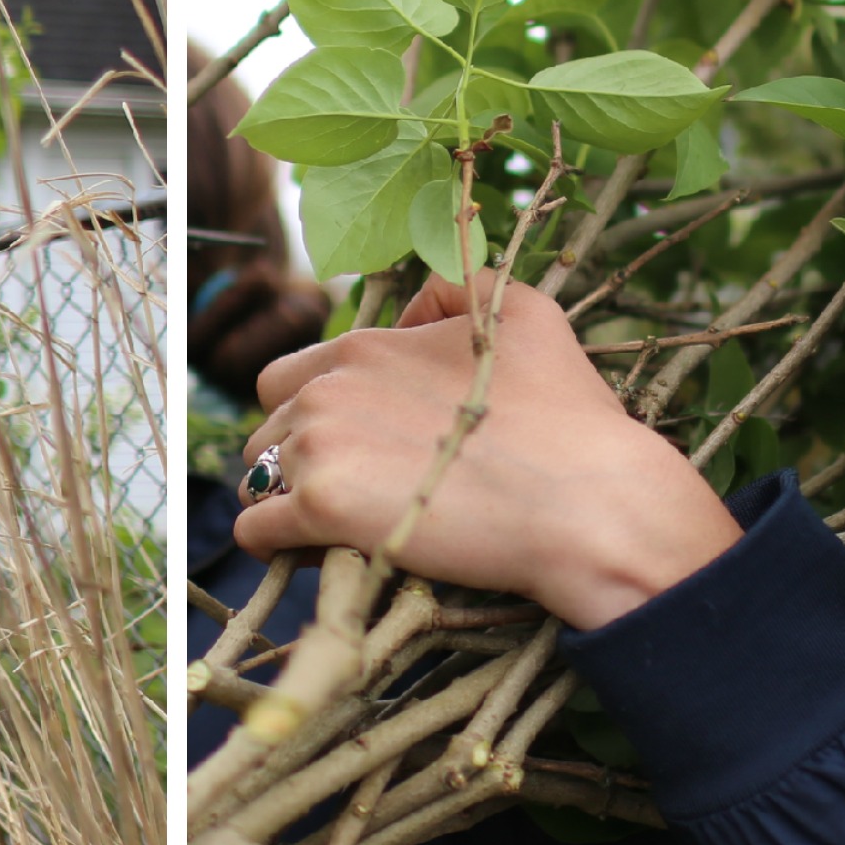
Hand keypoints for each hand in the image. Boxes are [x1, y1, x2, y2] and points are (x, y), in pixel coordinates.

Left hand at [235, 273, 741, 629]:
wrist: (587, 501)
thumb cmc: (567, 413)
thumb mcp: (523, 312)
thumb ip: (453, 291)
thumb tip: (407, 313)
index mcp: (362, 347)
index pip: (289, 377)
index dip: (317, 411)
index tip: (357, 443)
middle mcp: (327, 389)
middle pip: (268, 428)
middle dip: (298, 456)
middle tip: (353, 488)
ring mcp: (320, 448)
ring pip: (259, 478)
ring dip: (288, 500)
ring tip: (342, 525)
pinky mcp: (321, 510)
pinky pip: (257, 531)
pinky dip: (276, 544)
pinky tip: (318, 553)